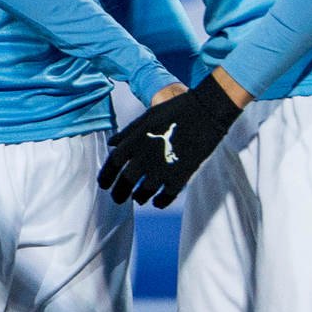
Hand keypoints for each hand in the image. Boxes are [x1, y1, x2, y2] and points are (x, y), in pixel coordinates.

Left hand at [98, 74, 243, 206]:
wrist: (206, 110)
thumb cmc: (176, 110)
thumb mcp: (148, 116)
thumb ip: (128, 132)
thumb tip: (112, 144)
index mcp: (134, 141)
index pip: (112, 165)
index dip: (106, 177)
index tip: (104, 185)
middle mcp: (144, 158)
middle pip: (125, 183)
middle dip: (119, 194)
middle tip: (119, 198)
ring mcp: (163, 168)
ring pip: (144, 193)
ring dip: (140, 198)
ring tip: (140, 198)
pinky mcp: (181, 175)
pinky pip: (166, 196)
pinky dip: (160, 201)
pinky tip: (158, 202)